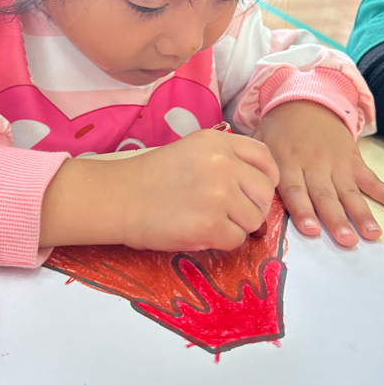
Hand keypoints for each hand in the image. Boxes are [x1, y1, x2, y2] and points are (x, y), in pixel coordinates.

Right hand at [39, 129, 278, 251]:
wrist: (117, 198)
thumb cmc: (149, 177)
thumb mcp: (191, 150)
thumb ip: (225, 159)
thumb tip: (256, 185)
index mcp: (218, 142)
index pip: (265, 158)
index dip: (266, 178)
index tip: (254, 191)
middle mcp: (223, 165)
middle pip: (264, 191)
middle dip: (253, 207)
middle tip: (231, 214)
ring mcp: (219, 195)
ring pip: (253, 219)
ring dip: (237, 227)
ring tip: (210, 223)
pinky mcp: (210, 225)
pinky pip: (236, 240)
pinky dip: (222, 242)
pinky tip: (200, 233)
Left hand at [253, 101, 383, 247]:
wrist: (306, 99)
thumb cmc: (279, 129)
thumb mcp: (260, 142)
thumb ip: (256, 168)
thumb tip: (248, 197)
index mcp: (288, 162)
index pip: (295, 190)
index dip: (303, 210)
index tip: (312, 230)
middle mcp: (314, 165)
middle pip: (325, 196)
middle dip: (336, 219)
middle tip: (346, 241)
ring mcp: (336, 163)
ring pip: (350, 192)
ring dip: (362, 214)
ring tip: (372, 235)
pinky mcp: (353, 160)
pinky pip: (371, 178)